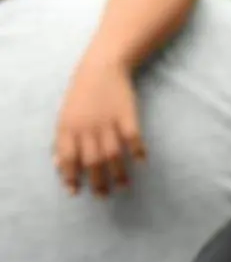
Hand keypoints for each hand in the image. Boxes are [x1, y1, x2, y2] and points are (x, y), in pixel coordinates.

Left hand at [54, 59, 144, 196]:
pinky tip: (142, 161)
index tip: (76, 192)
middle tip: (104, 195)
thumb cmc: (82, 94)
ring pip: (113, 154)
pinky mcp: (127, 114)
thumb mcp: (65, 116)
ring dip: (119, 172)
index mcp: (68, 126)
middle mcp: (87, 126)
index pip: (67, 157)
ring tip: (123, 185)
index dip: (70, 176)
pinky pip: (134, 137)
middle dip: (98, 181)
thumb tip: (58, 164)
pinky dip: (138, 151)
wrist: (102, 66)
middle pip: (92, 161)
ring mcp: (108, 121)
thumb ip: (62, 140)